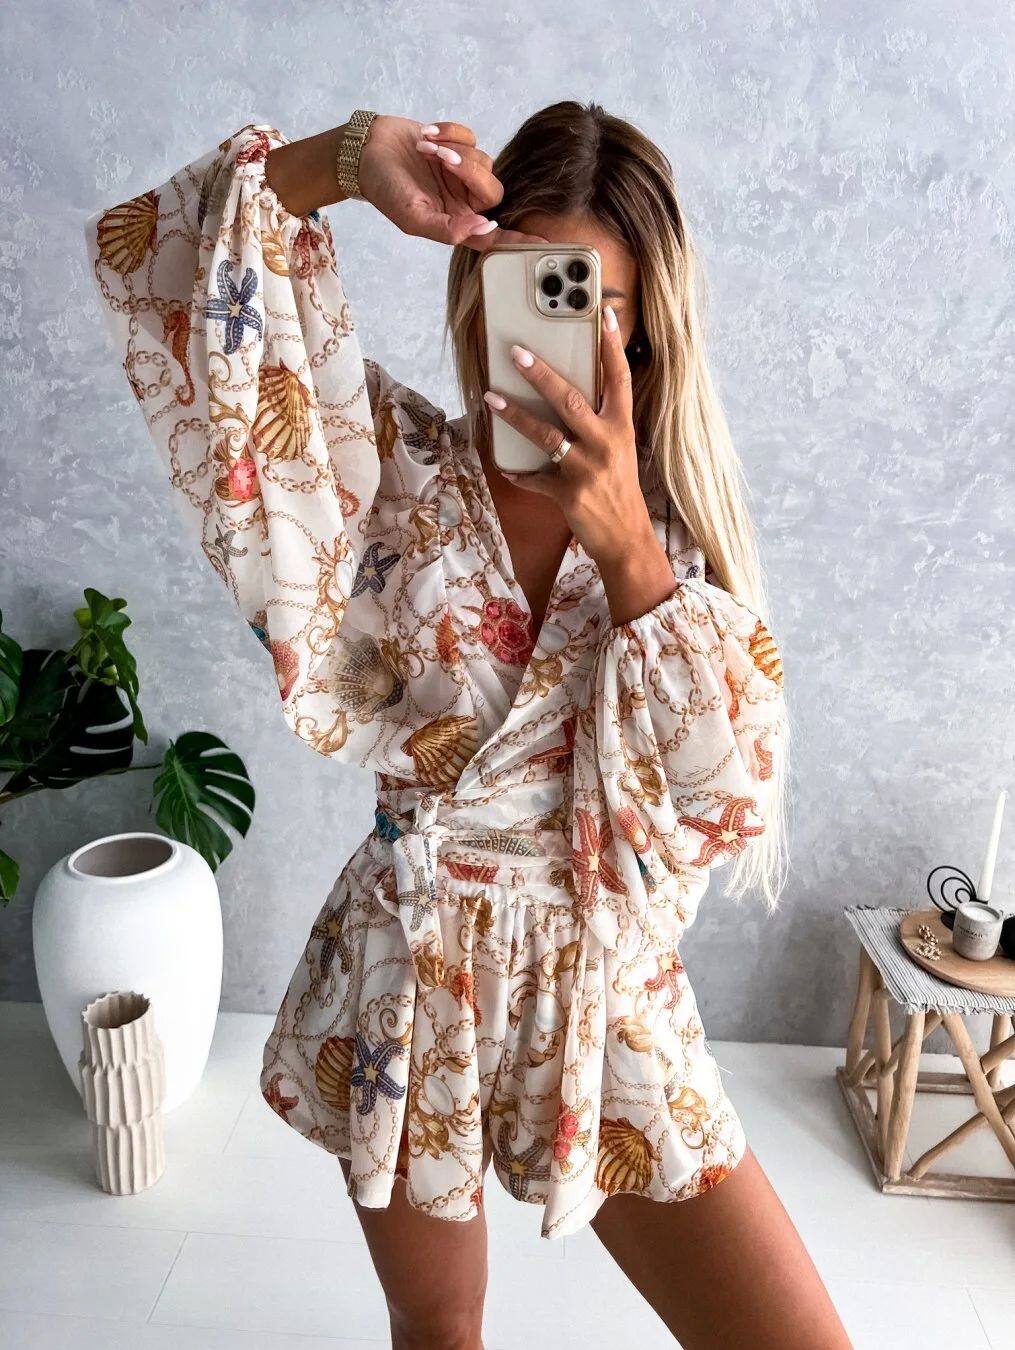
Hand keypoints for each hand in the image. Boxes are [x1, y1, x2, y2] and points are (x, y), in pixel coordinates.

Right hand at [357, 116, 544, 250]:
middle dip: (468, 171)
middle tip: (439, 159)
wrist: (367, 151)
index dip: (518, 241)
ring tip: (424, 149)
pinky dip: (449, 133)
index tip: (543, 243)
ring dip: (453, 150)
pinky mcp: (458, 146)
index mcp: (455, 224)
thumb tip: (483, 228)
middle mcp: (463, 202)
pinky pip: (471, 138)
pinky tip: (427, 135)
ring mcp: (462, 174)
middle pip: (493, 191)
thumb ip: (447, 230)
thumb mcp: (412, 217)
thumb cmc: (385, 189)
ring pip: (484, 161)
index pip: (494, 237)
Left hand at [483, 305, 678, 624]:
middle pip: (571, 400)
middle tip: (517, 352)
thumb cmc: (619, 490)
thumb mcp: (619, 450)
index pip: (619, 378)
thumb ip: (599, 423)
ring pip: (545, 435)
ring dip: (515, 415)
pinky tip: (504, 465)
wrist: (627, 539)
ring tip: (492, 397)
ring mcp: (586, 469)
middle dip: (541, 374)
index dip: (611, 346)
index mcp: (622, 428)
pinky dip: (517, 471)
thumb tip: (567, 395)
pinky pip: (533, 478)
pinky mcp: (568, 494)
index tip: (604, 314)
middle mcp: (606, 444)